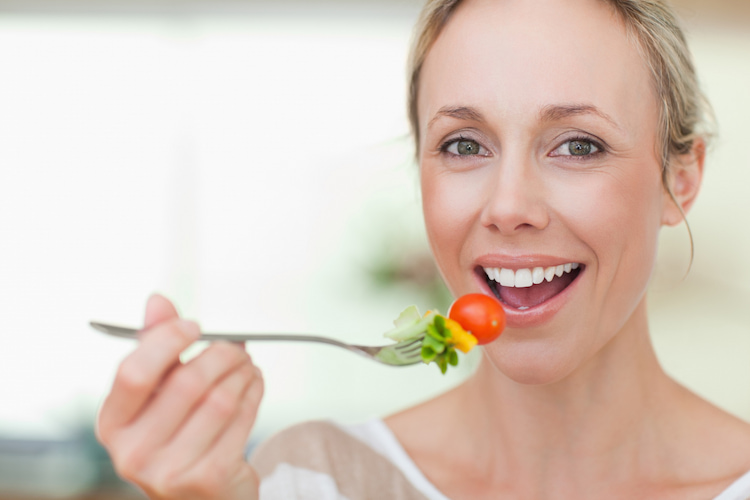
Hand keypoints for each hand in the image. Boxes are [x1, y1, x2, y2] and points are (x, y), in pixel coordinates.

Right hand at [96, 295, 263, 498]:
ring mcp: (169, 471)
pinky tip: (254, 384)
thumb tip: (158, 301)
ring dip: (242, 372)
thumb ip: (155, 347)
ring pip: (220, 398)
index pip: (133, 372)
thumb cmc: (176, 437)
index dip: (167, 340)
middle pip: (187, 382)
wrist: (199, 499)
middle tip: (235, 347)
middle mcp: (133, 452)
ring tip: (247, 365)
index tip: (193, 326)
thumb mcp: (157, 395)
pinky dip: (254, 393)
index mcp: (112, 424)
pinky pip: (241, 419)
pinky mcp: (208, 477)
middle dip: (220, 355)